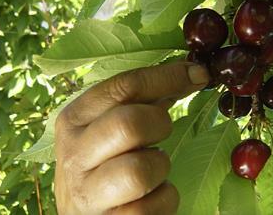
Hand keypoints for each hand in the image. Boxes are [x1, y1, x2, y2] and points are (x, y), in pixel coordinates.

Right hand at [54, 62, 209, 213]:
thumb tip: (193, 72)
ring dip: (159, 167)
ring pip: (140, 170)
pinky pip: (153, 207)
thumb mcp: (112, 127)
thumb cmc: (107, 164)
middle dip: (158, 124)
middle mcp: (73, 154)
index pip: (123, 86)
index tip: (199, 73)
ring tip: (151, 169)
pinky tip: (150, 197)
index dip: (167, 76)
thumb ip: (145, 100)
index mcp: (74, 119)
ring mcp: (87, 194)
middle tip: (162, 132)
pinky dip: (163, 199)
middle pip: (129, 124)